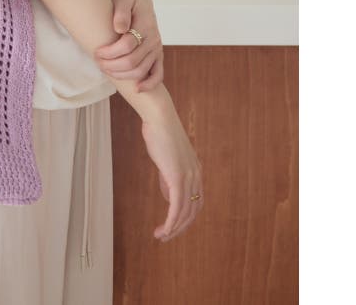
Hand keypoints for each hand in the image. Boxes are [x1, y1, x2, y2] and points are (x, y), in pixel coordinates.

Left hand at [93, 0, 163, 90]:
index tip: (96, 52)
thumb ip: (121, 12)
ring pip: (141, 71)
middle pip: (132, 61)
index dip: (110, 52)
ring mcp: (156, 49)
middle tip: (98, 62)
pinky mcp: (158, 57)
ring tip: (106, 70)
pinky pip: (158, 75)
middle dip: (111, 65)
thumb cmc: (128, 3)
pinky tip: (136, 89)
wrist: (141, 6)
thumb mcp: (123, 0)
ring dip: (122, 75)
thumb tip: (119, 28)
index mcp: (145, 25)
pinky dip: (149, 84)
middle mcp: (153, 39)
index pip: (127, 45)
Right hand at [141, 113, 204, 241]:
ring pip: (185, 212)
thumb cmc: (159, 133)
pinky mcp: (177, 178)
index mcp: (195, 172)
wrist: (159, 118)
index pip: (195, 202)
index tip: (171, 226)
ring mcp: (188, 178)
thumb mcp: (166, 158)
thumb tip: (168, 195)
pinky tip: (164, 230)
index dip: (184, 217)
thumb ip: (169, 177)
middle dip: (180, 228)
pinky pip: (176, 206)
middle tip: (165, 237)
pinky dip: (171, 222)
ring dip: (173, 228)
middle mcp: (196, 177)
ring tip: (160, 236)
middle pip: (192, 211)